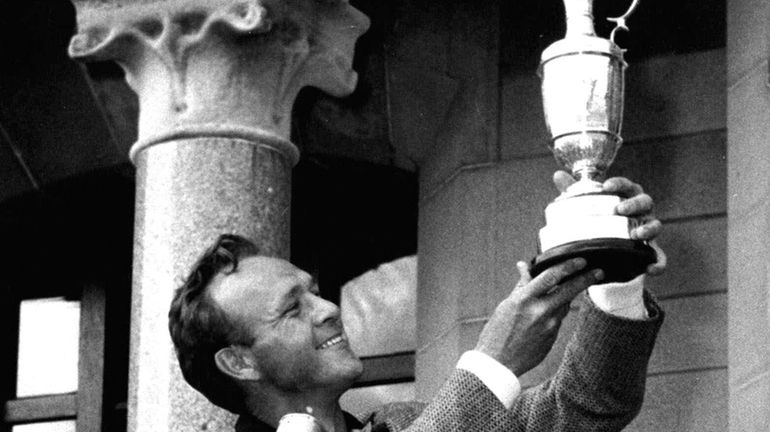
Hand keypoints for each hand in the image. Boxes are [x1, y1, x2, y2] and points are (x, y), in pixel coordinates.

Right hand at [475, 258, 604, 375]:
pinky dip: (555, 312)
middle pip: (569, 290)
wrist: (498, 363)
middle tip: (598, 271)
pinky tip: (545, 315)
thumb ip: (521, 286)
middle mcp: (540, 312)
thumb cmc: (497, 332)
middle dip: (586, 279)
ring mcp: (549, 326)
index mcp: (524, 299)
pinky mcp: (553, 338)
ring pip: (564, 305)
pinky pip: (558, 319)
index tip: (581, 260)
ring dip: (565, 297)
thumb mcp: (506, 305)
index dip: (569, 266)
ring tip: (561, 294)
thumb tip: (525, 267)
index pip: (551, 276)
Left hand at [553, 171, 666, 275]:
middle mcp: (642, 211)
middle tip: (620, 209)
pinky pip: (660, 258)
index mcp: (628, 197)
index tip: (606, 186)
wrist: (611, 249)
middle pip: (645, 201)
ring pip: (656, 225)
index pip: (627, 186)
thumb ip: (574, 190)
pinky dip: (658, 263)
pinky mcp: (651, 251)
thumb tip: (558, 174)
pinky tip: (650, 269)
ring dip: (648, 228)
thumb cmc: (601, 220)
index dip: (619, 184)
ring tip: (636, 234)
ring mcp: (648, 230)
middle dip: (634, 204)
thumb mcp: (587, 206)